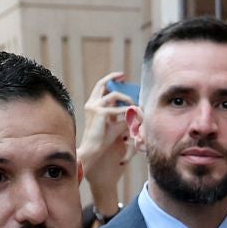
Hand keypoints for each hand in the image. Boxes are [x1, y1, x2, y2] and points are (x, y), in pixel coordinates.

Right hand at [77, 70, 132, 214]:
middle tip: (125, 77)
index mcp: (92, 105)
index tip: (121, 77)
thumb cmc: (103, 140)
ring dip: (127, 100)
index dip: (111, 79)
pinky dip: (128, 112)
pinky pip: (119, 109)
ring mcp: (94, 107)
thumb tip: (135, 108)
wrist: (93, 150)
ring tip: (134, 106)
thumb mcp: (114, 122)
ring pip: (115, 96)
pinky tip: (133, 116)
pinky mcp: (100, 112)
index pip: (101, 87)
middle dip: (114, 79)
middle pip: (103, 84)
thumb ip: (121, 113)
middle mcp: (91, 103)